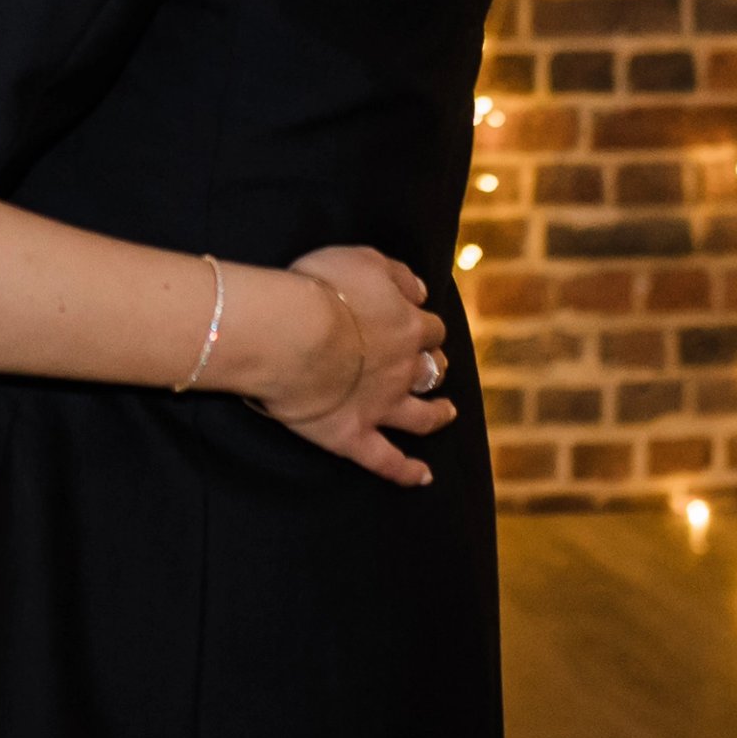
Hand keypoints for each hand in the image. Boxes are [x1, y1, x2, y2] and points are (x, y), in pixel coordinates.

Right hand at [250, 246, 455, 486]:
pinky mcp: (353, 436)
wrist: (290, 334)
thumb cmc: (320, 289)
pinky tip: (422, 477)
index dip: (424, 326)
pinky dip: (406, 471)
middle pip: (430, 370)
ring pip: (421, 417)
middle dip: (434, 367)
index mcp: (406, 326)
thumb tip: (420, 290)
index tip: (417, 324)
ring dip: (436, 415)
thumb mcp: (364, 259)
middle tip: (432, 367)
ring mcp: (381, 407)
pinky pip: (386, 461)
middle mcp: (402, 369)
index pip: (429, 327)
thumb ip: (397, 275)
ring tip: (446, 414)